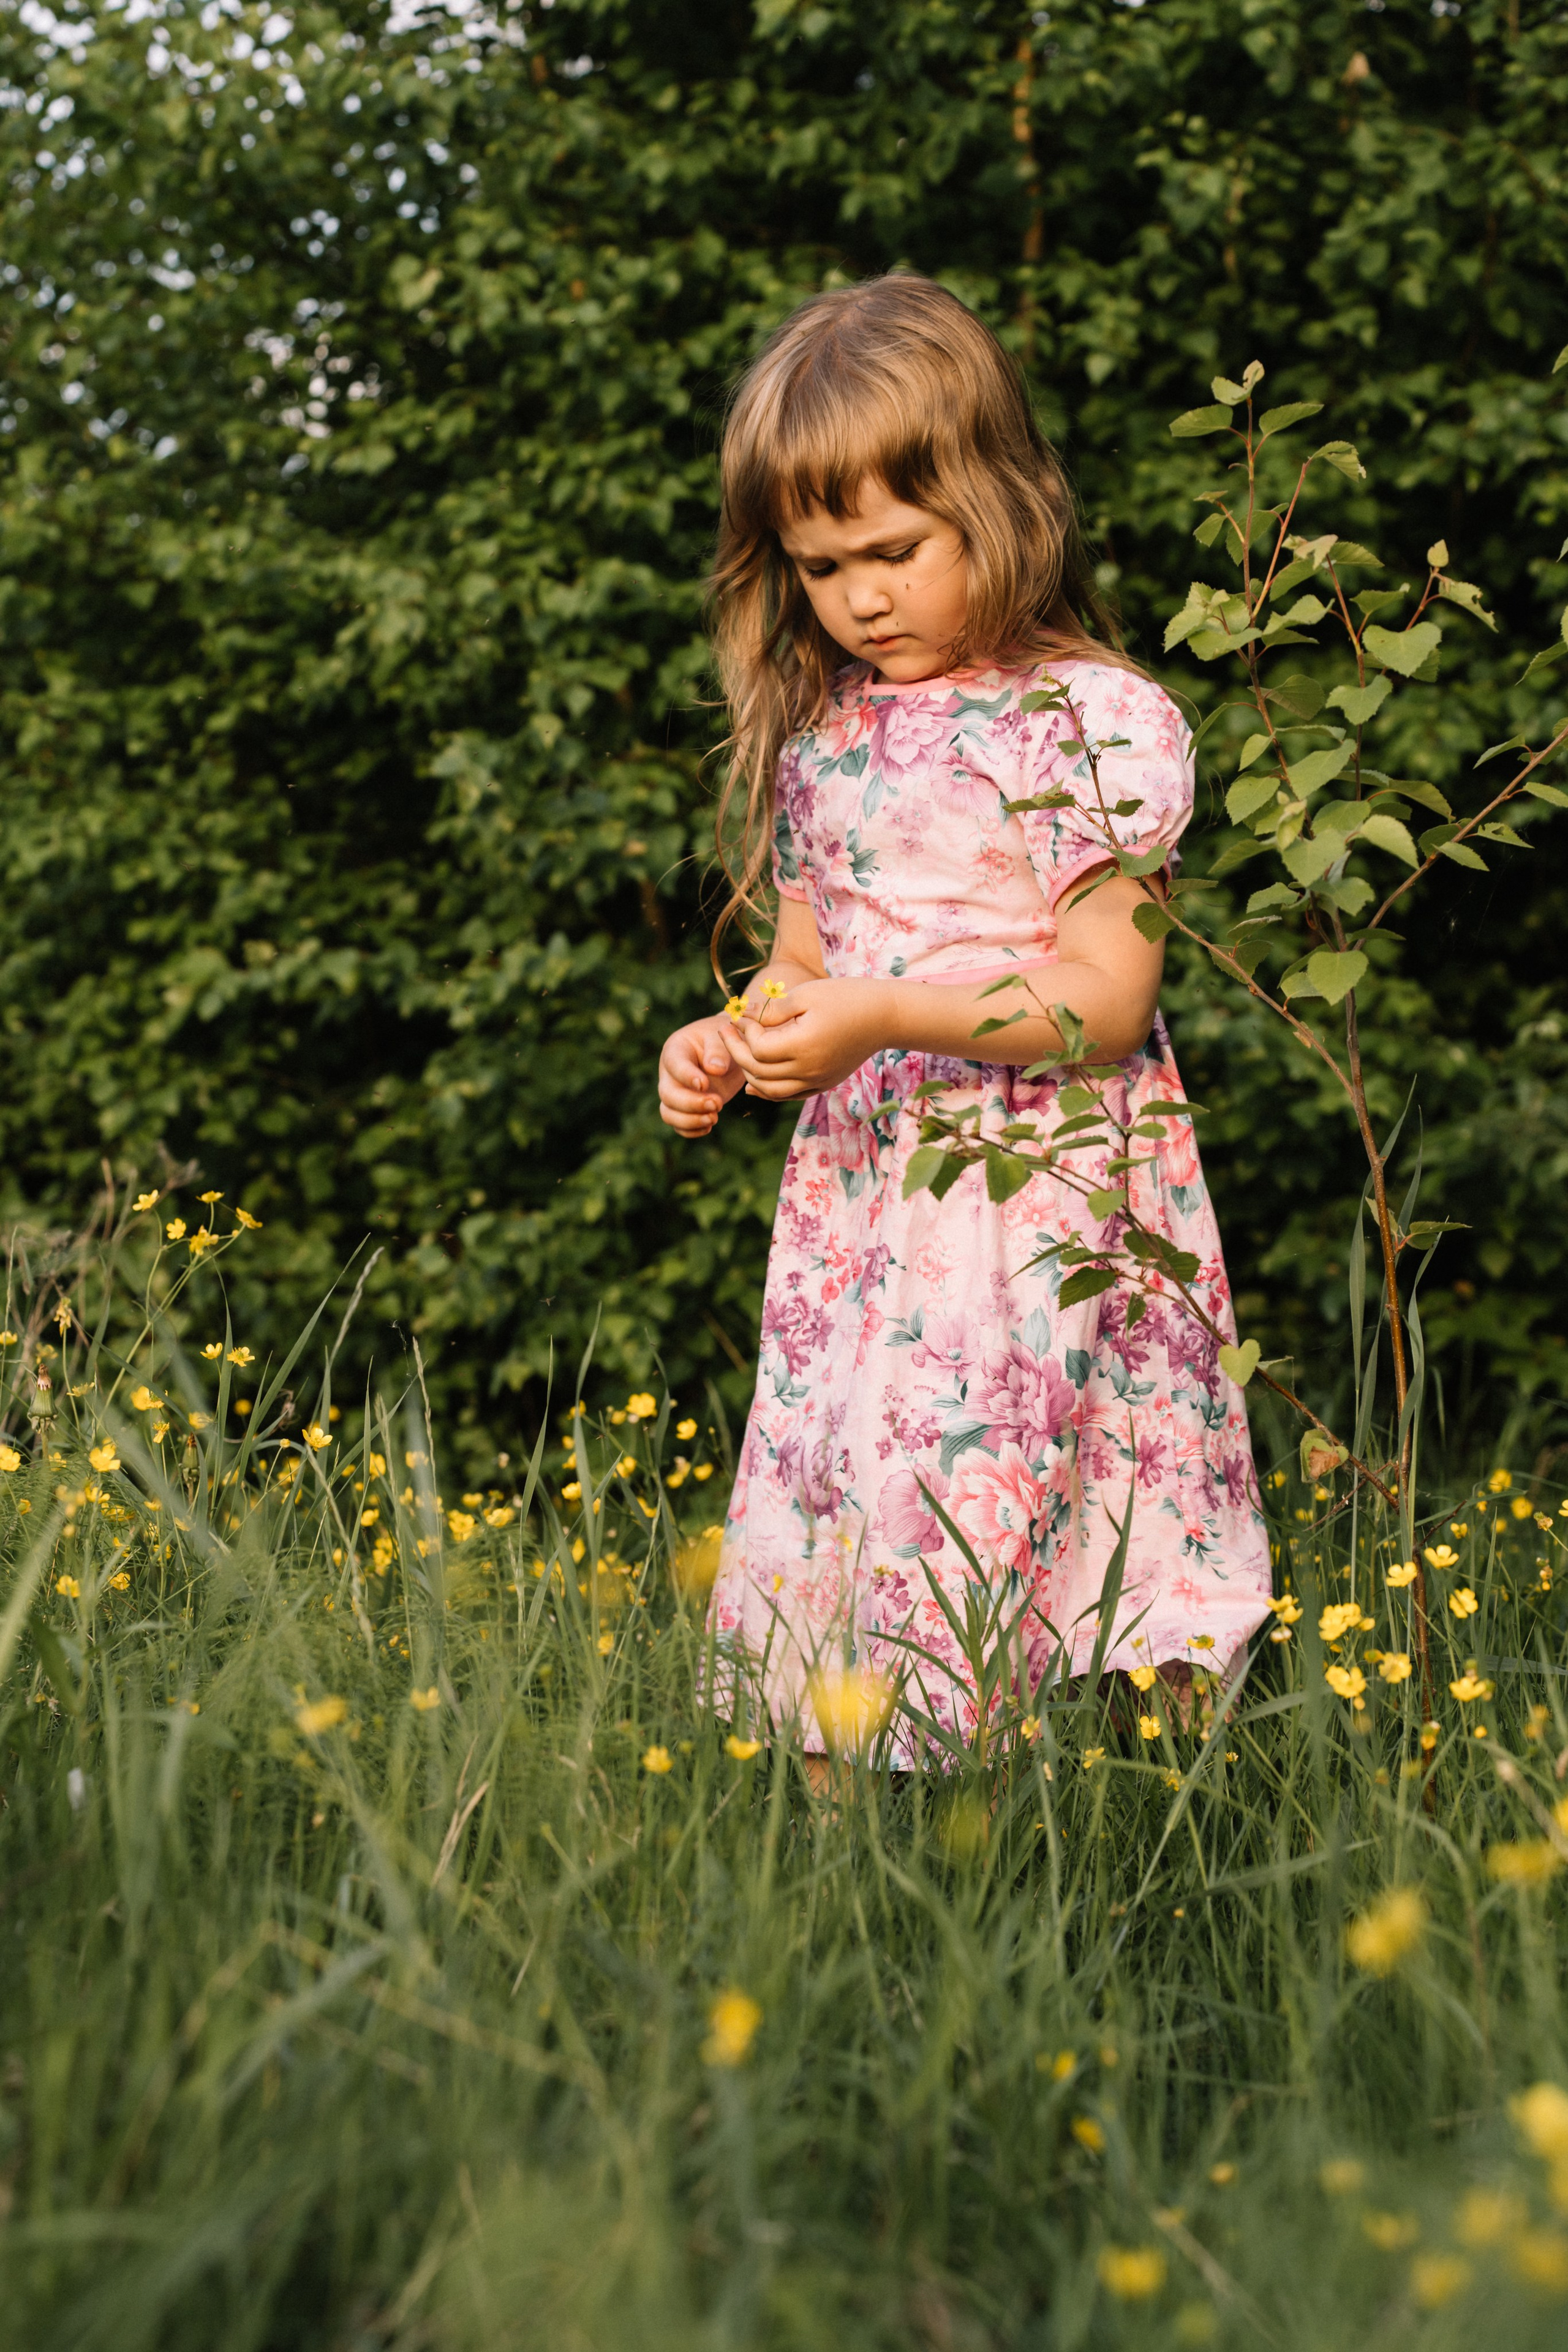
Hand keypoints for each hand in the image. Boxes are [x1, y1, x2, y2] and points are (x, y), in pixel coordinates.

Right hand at [658, 1013, 747, 1135]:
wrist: (727, 1050)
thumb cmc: (723, 1039)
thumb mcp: (723, 1038)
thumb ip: (718, 1051)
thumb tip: (714, 1069)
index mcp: (676, 1050)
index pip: (674, 1065)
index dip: (686, 1076)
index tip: (705, 1084)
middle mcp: (670, 1073)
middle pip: (667, 1094)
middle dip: (691, 1103)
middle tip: (717, 1103)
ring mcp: (675, 1092)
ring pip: (668, 1113)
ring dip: (690, 1121)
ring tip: (714, 1117)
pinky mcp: (685, 1108)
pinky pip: (678, 1125)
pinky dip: (692, 1130)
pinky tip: (709, 1125)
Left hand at [724, 978, 893, 1100]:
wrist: (886, 1016)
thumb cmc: (847, 997)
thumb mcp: (807, 994)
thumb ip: (773, 1010)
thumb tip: (744, 1017)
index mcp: (803, 1045)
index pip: (759, 1048)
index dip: (744, 1031)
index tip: (739, 1013)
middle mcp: (809, 1070)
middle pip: (759, 1071)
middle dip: (736, 1050)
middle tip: (726, 1030)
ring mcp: (817, 1080)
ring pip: (770, 1089)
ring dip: (749, 1073)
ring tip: (737, 1053)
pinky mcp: (824, 1083)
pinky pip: (788, 1095)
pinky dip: (768, 1091)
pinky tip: (753, 1083)